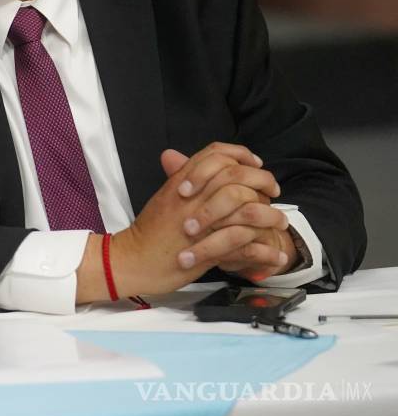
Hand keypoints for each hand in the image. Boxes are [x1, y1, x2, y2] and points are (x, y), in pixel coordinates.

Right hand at [97, 144, 281, 297]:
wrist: (134, 260)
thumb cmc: (149, 232)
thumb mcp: (164, 198)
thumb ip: (179, 178)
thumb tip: (183, 159)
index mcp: (181, 183)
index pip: (216, 154)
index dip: (240, 155)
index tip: (254, 165)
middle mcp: (192, 198)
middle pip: (237, 176)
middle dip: (263, 182)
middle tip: (273, 192)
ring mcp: (202, 223)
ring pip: (249, 209)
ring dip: (271, 216)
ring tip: (281, 224)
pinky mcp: (209, 250)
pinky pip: (248, 246)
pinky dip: (266, 253)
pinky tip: (275, 257)